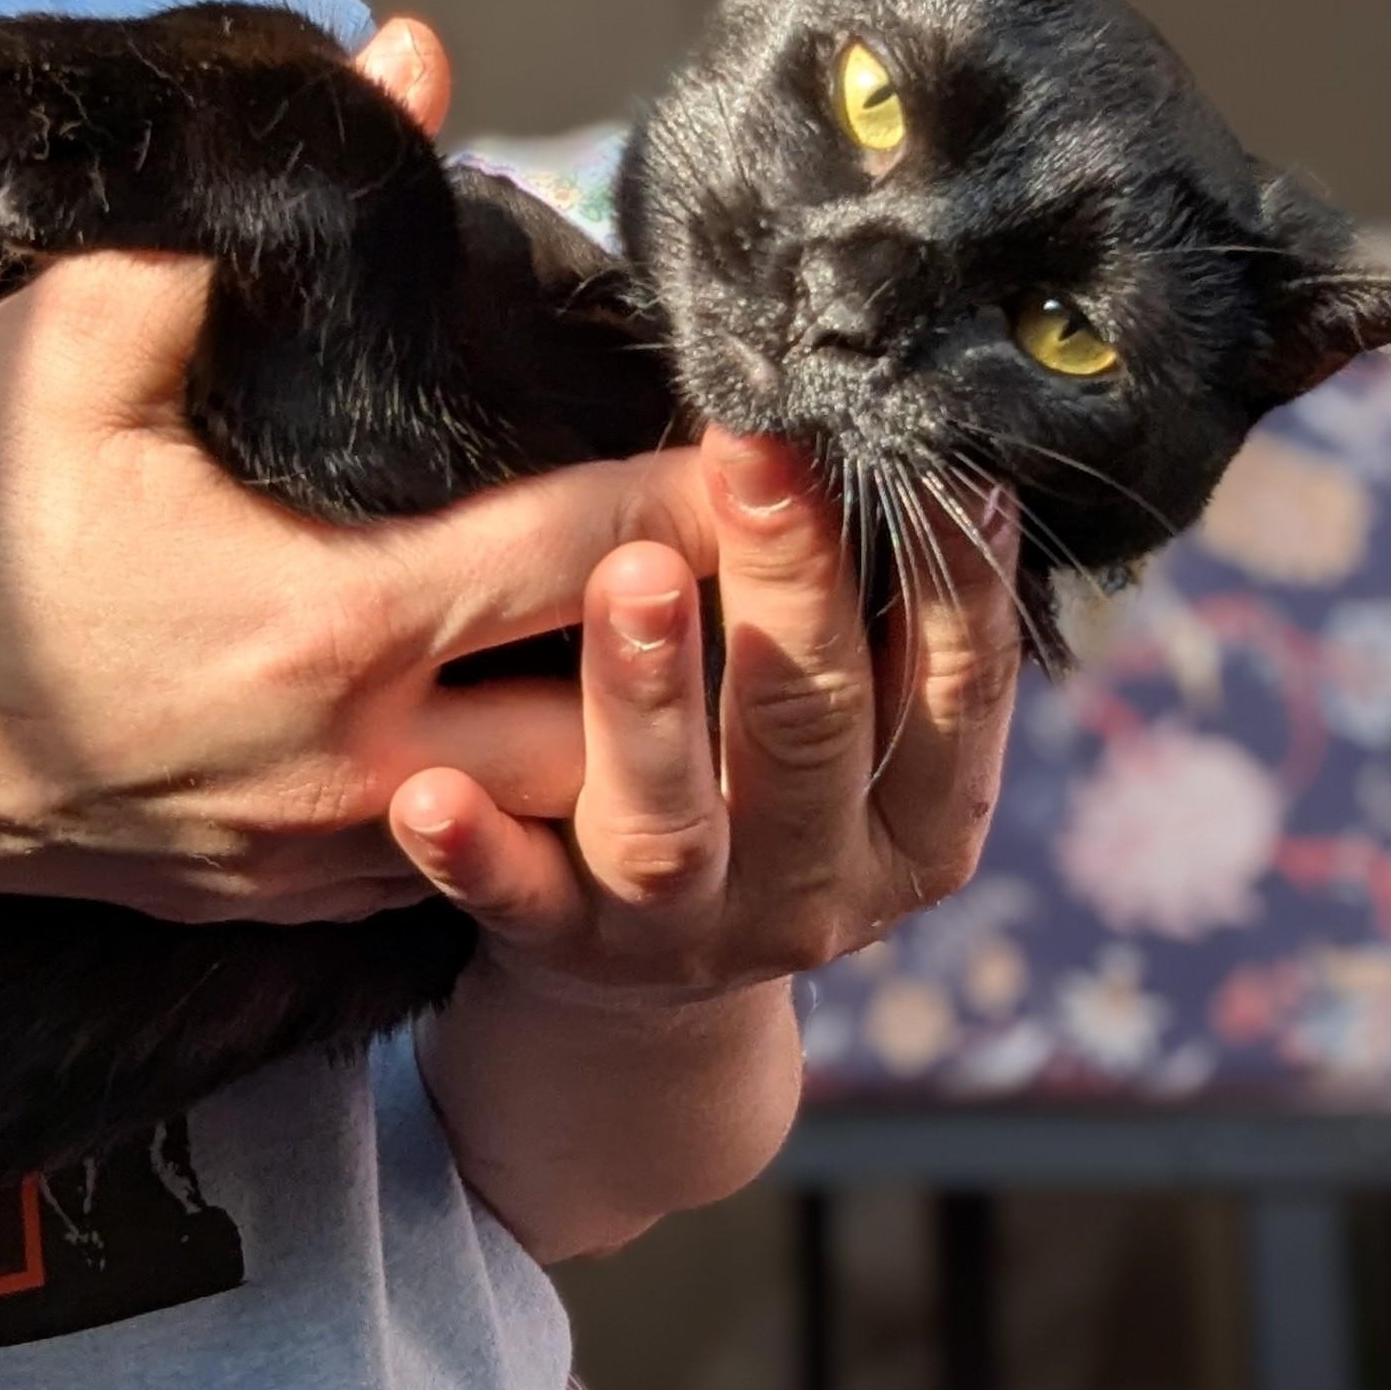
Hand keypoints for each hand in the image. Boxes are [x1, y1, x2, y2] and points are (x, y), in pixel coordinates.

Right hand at [0, 20, 719, 923]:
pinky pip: (467, 862)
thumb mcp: (55, 360)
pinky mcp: (288, 899)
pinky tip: (571, 728)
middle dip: (717, 643)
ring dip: (648, 736)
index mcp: (325, 625)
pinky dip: (540, 796)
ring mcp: (328, 852)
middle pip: (619, 720)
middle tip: (794, 565)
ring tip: (712, 648)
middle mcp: (354, 762)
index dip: (704, 499)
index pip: (581, 553)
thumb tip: (397, 55)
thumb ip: (230, 213)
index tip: (790, 454)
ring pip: (561, 823)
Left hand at [398, 429, 1018, 997]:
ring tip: (630, 575)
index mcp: (919, 823)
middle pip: (815, 728)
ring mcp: (692, 928)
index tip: (917, 443)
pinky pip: (517, 901)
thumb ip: (865, 610)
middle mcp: (820, 884)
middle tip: (754, 452)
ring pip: (671, 822)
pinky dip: (476, 851)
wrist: (653, 970)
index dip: (951, 565)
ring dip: (651, 699)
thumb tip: (866, 419)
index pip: (958, 683)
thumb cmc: (759, 785)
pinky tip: (431, 790)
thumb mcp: (847, 723)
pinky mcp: (567, 948)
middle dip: (791, 580)